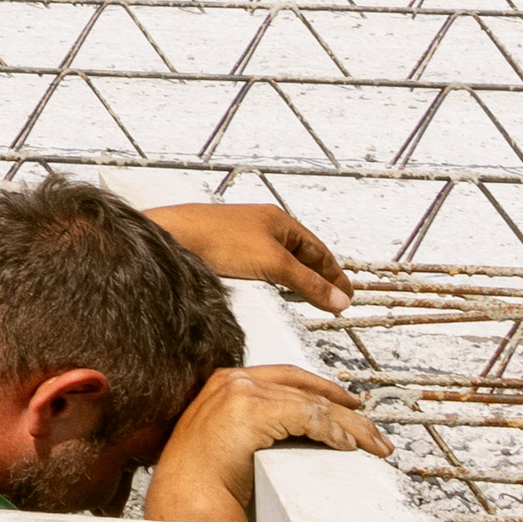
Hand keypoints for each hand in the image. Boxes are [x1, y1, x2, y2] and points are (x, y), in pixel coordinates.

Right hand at [141, 361, 385, 521]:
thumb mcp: (232, 440)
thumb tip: (301, 432)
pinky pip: (308, 417)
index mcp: (225, 383)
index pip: (287, 376)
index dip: (324, 388)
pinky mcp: (251, 409)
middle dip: (347, 412)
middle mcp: (231, 380)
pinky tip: (348, 447)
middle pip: (306, 390)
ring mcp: (240, 392)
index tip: (350, 404)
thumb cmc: (207, 480)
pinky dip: (334, 432)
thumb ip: (257, 425)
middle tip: (374, 434)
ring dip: (350, 427)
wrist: (187, 497)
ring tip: (373, 446)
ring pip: (313, 404)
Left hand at [149, 200, 352, 310]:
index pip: (319, 250)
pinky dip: (277, 278)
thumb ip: (308, 284)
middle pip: (302, 254)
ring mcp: (245, 236)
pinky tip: (275, 289)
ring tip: (311, 298)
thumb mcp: (274, 264)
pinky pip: (263, 265)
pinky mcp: (227, 249)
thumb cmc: (219, 239)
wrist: (174, 237)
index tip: (348, 295)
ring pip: (282, 260)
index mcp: (279, 220)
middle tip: (334, 300)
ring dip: (299, 279)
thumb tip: (340, 300)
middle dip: (320, 277)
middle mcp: (263, 224)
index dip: (336, 274)